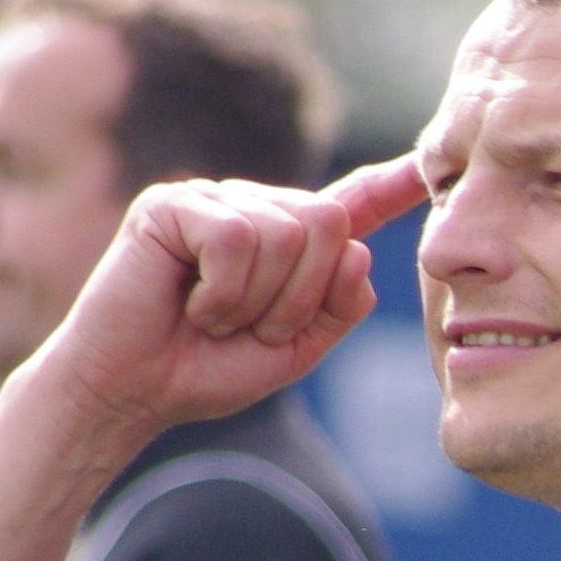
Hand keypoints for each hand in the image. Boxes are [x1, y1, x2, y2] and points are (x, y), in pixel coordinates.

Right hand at [35, 153, 429, 448]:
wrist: (133, 392)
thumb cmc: (203, 372)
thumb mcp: (293, 352)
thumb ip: (338, 308)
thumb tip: (358, 252)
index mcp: (286, 244)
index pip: (347, 206)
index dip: (388, 188)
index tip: (427, 167)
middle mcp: (254, 210)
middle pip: (328, 225)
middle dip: (300, 297)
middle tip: (248, 328)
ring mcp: (214, 200)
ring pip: (286, 233)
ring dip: (256, 301)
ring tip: (213, 319)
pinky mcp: (173, 203)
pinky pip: (237, 238)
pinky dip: (222, 291)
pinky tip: (190, 305)